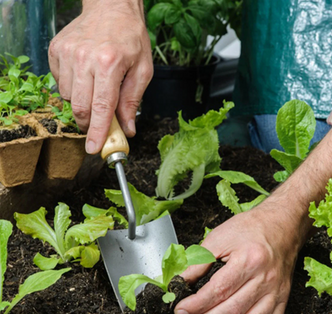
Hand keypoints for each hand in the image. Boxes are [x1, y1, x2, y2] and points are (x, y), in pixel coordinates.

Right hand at [48, 0, 152, 153]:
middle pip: (80, 107)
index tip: (94, 149)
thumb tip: (128, 130)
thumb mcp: (143, 70)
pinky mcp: (56, 50)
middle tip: (98, 125)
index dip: (97, 132)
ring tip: (96, 88)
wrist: (111, 7)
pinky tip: (85, 76)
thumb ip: (133, 102)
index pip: (101, 107)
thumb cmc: (131, 38)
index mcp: (109, 64)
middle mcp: (84, 58)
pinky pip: (59, 82)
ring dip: (82, 103)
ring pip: (67, 97)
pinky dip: (72, 87)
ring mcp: (67, 53)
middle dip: (88, 123)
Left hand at [174, 129, 331, 313]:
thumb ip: (198, 261)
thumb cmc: (251, 228)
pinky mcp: (284, 296)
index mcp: (249, 259)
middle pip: (232, 310)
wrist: (281, 224)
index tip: (180, 310)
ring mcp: (277, 289)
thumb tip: (180, 282)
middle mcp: (265, 277)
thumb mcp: (219, 237)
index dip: (196, 305)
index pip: (218, 291)